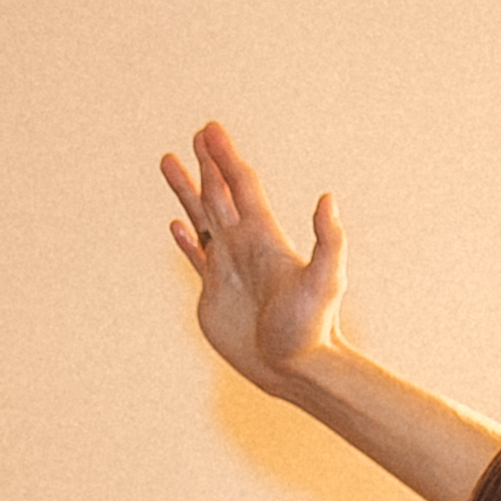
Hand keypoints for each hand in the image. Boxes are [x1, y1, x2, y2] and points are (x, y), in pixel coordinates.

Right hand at [163, 121, 347, 397]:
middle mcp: (245, 248)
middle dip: (208, 164)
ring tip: (171, 163)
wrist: (298, 370)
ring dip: (187, 191)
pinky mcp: (215, 294)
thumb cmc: (313, 329)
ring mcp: (228, 269)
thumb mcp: (326, 280)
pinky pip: (197, 258)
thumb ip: (328, 240)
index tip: (211, 130)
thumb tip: (328, 198)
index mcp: (265, 239)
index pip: (241, 187)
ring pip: (203, 219)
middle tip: (198, 133)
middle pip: (220, 195)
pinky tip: (177, 226)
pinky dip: (186, 239)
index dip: (226, 158)